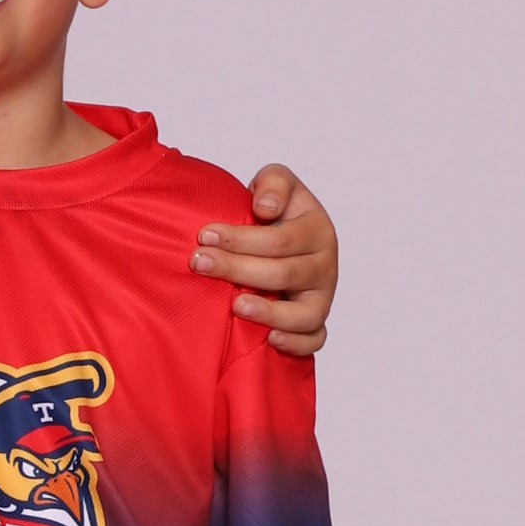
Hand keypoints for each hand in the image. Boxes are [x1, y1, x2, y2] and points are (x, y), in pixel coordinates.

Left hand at [193, 166, 336, 356]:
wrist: (279, 241)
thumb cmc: (273, 214)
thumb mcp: (276, 184)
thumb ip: (274, 182)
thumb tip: (266, 207)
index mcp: (317, 230)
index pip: (281, 239)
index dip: (242, 239)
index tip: (205, 235)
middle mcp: (324, 266)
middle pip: (284, 273)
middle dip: (238, 268)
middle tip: (200, 263)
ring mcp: (322, 297)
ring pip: (305, 313)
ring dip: (269, 312)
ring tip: (236, 306)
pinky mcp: (315, 323)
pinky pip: (314, 340)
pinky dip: (296, 343)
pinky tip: (269, 339)